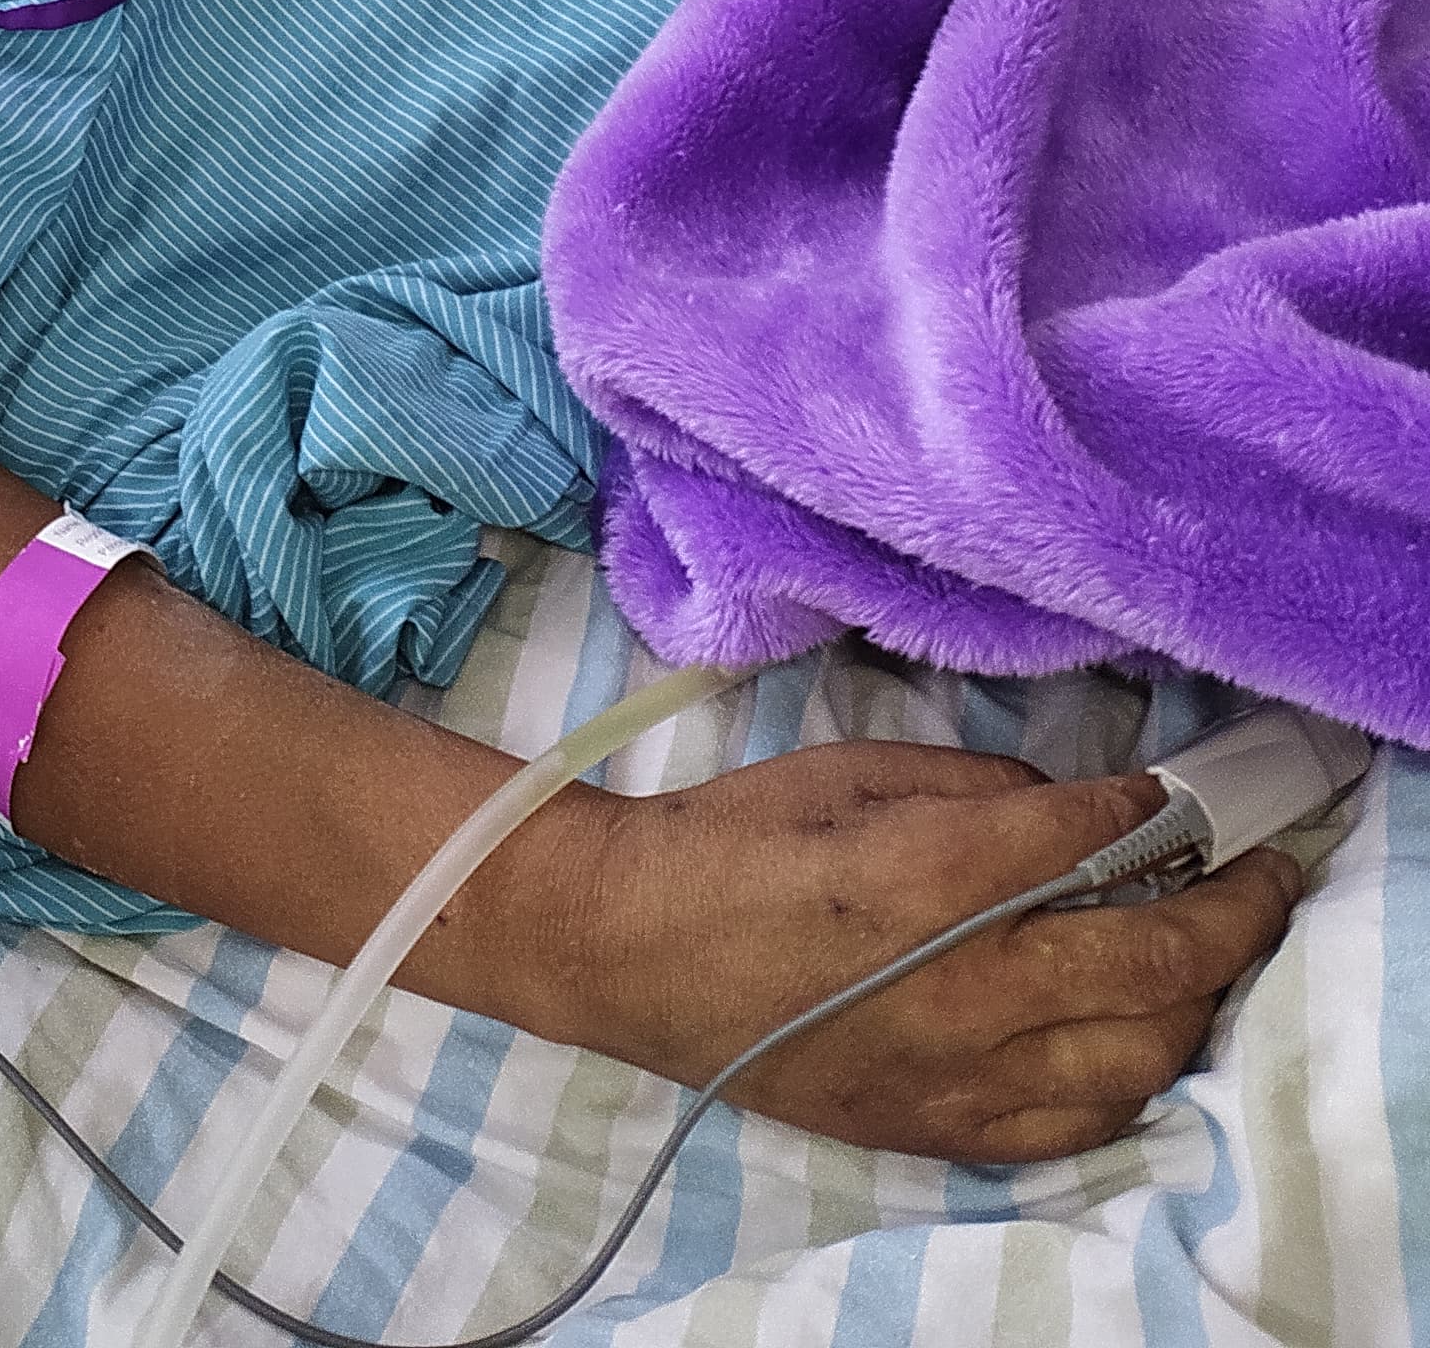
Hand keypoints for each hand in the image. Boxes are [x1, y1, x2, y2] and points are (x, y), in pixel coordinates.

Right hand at [525, 745, 1302, 1163]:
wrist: (637, 952)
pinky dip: (1131, 1073)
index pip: (1093, 840)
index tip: (1184, 794)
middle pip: (1150, 957)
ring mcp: (962, 1072)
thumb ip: (972, 788)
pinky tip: (1137, 1033)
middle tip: (1260, 872)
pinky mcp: (945, 1128)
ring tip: (1207, 951)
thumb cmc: (733, 840)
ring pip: (1138, 1050)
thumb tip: (1067, 808)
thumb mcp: (848, 771)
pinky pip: (1081, 1117)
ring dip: (1194, 995)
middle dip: (1228, 907)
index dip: (1156, 811)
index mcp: (931, 876)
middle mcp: (966, 987)